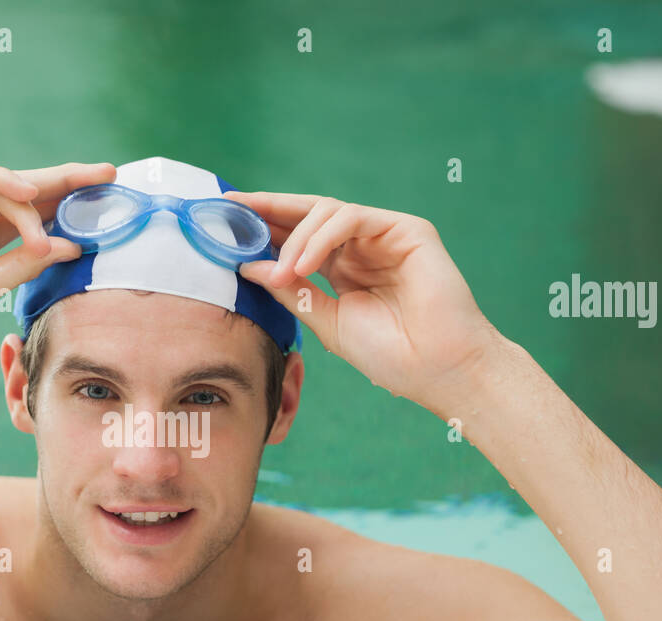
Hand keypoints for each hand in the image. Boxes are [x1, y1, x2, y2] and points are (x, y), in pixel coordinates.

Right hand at [0, 154, 115, 361]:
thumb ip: (22, 264)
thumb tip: (71, 246)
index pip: (32, 212)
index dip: (68, 203)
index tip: (108, 200)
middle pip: (21, 187)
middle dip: (65, 180)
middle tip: (107, 174)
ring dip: (31, 194)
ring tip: (59, 210)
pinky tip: (23, 194)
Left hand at [229, 191, 505, 411]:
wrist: (438, 371)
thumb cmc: (391, 356)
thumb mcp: (326, 322)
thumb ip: (291, 291)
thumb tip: (248, 267)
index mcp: (342, 267)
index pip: (296, 235)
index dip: (261, 225)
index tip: (223, 218)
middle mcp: (361, 246)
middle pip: (307, 213)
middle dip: (266, 208)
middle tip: (230, 208)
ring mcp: (384, 235)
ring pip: (326, 213)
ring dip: (295, 239)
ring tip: (283, 272)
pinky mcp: (407, 230)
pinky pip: (352, 218)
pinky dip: (321, 237)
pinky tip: (303, 264)